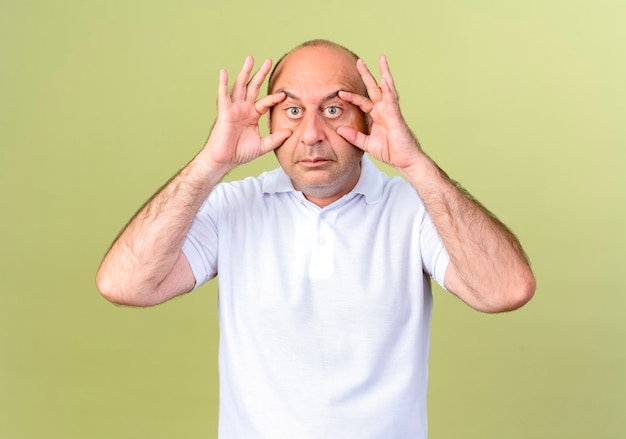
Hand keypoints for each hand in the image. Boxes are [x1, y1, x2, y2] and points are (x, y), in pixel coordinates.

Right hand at [204, 56, 291, 167]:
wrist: (225, 160)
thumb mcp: (262, 145)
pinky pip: (223, 96)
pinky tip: (223, 72)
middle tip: (268, 61)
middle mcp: (243, 109)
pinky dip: (223, 83)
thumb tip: (290, 132)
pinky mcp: (225, 112)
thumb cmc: (240, 153)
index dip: (274, 98)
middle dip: (260, 74)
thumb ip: (276, 139)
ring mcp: (233, 109)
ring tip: (250, 59)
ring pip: (240, 86)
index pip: (265, 102)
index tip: (284, 94)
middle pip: (253, 87)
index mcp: (252, 115)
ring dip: (245, 72)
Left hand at [337, 56, 421, 170]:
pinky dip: (389, 90)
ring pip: (387, 88)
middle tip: (359, 61)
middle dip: (367, 74)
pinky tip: (385, 80)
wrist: (404, 160)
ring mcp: (391, 111)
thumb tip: (339, 129)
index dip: (351, 97)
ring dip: (384, 74)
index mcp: (377, 116)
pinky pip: (392, 101)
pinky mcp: (397, 117)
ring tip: (381, 60)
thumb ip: (354, 136)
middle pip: (374, 88)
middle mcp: (384, 110)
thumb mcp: (366, 143)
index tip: (340, 93)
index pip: (362, 102)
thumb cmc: (389, 151)